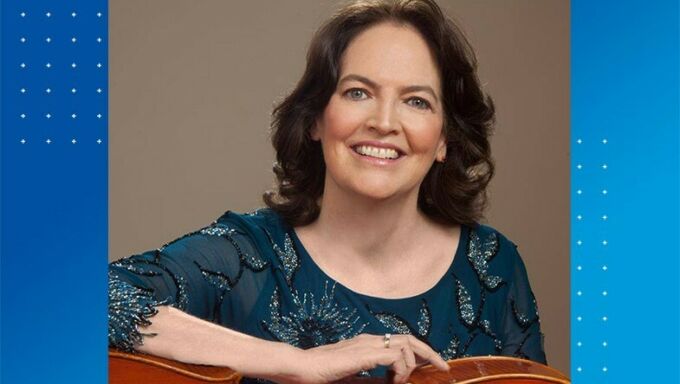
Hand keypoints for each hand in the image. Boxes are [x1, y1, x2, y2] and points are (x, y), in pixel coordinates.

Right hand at [288, 333, 449, 383]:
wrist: (301, 368)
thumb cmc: (320, 374)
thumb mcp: (352, 377)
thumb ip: (369, 379)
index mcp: (367, 344)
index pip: (400, 341)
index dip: (419, 351)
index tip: (430, 365)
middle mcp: (370, 340)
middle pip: (410, 338)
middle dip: (429, 352)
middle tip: (443, 366)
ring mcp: (368, 344)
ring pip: (406, 344)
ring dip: (410, 365)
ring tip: (398, 383)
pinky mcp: (365, 353)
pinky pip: (395, 357)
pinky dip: (400, 370)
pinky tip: (392, 383)